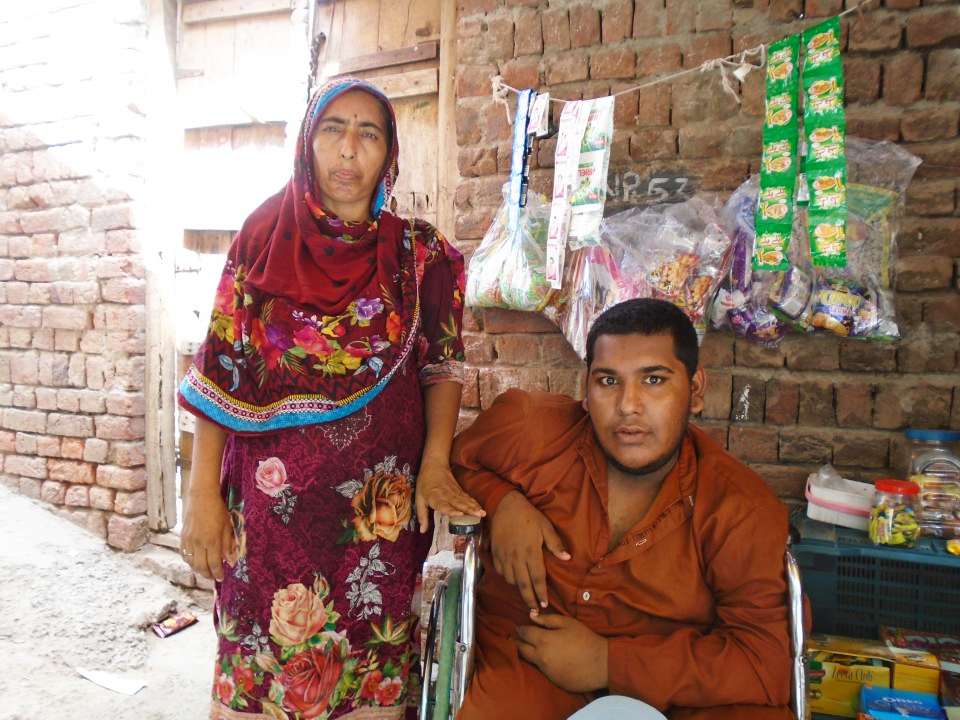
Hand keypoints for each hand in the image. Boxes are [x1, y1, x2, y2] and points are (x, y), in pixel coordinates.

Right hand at [180, 488, 235, 581]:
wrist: (201, 497)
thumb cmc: (218, 510)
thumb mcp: (227, 526)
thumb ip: (227, 544)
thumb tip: (229, 559)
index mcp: (212, 540)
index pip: (214, 563)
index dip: (218, 573)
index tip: (221, 578)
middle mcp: (198, 543)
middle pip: (201, 566)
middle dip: (208, 575)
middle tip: (213, 577)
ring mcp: (188, 540)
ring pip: (191, 562)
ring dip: (198, 570)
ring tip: (205, 572)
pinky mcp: (182, 537)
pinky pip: (184, 554)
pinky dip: (189, 561)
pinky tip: (195, 562)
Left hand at [415, 456, 484, 532]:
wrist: (434, 465)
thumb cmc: (425, 483)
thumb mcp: (419, 499)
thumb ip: (422, 515)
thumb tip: (422, 531)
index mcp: (435, 498)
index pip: (444, 505)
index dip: (452, 510)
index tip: (460, 514)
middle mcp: (446, 495)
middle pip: (459, 503)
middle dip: (470, 510)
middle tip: (479, 516)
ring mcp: (454, 492)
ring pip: (465, 500)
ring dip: (475, 507)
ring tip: (483, 513)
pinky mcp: (459, 490)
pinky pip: (467, 497)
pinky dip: (475, 503)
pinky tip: (481, 508)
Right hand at [491, 491, 569, 611]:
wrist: (505, 505)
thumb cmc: (529, 516)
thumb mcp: (546, 527)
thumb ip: (555, 544)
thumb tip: (567, 558)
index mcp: (531, 552)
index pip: (537, 579)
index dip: (541, 594)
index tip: (544, 604)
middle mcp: (516, 558)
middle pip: (523, 585)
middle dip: (529, 600)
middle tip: (535, 611)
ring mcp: (504, 556)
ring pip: (511, 580)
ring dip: (518, 589)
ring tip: (526, 594)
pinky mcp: (495, 553)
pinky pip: (501, 572)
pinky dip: (507, 578)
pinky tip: (513, 579)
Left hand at [515, 613, 608, 691]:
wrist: (601, 664)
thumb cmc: (585, 639)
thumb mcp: (568, 623)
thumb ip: (548, 619)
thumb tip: (532, 616)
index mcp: (544, 640)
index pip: (524, 633)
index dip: (521, 629)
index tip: (519, 628)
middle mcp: (541, 657)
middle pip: (521, 649)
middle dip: (516, 642)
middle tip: (513, 639)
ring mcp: (546, 671)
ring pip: (530, 661)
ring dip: (527, 654)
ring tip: (524, 649)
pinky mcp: (553, 681)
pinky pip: (542, 671)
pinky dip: (540, 665)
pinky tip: (544, 661)